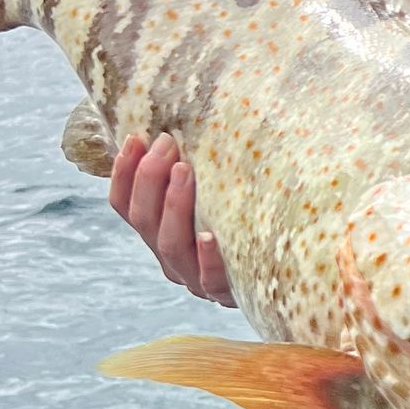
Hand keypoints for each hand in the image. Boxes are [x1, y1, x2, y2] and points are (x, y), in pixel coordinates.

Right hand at [108, 132, 234, 304]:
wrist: (287, 275)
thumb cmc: (249, 219)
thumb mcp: (217, 193)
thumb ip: (196, 167)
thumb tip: (192, 116)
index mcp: (159, 233)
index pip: (125, 205)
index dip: (123, 172)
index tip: (134, 138)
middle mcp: (171, 256)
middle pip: (143, 220)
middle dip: (149, 178)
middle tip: (167, 143)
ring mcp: (196, 278)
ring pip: (170, 244)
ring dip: (173, 204)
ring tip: (185, 169)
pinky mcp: (227, 293)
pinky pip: (212, 278)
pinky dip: (207, 258)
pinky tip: (209, 236)